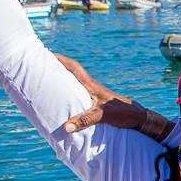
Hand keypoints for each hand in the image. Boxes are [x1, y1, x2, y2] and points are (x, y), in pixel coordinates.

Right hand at [55, 55, 171, 140]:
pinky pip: (79, 93)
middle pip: (72, 72)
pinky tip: (65, 98)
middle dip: (57, 67)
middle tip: (41, 65)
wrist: (139, 117)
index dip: (61, 60)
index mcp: (91, 85)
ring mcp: (95, 93)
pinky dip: (70, 92)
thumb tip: (66, 127)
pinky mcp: (98, 101)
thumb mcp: (104, 116)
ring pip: (75, 82)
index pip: (74, 68)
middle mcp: (92, 87)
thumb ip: (86, 120)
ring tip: (48, 80)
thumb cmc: (124, 113)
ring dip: (63, 79)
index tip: (47, 53)